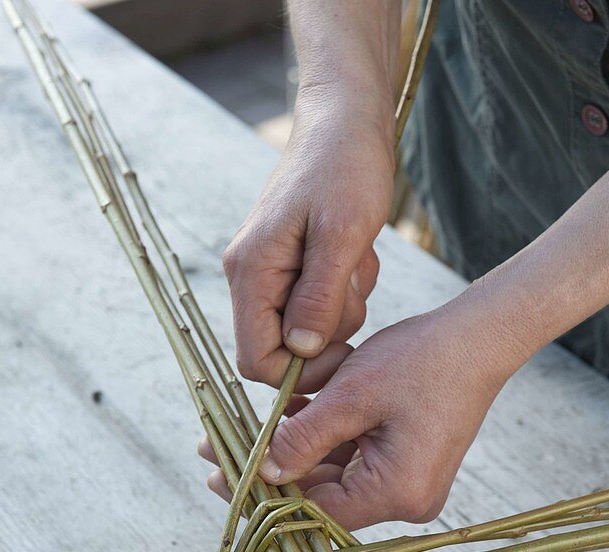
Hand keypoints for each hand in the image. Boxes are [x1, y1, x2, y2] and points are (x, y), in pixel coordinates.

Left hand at [200, 307, 519, 529]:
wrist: (478, 339)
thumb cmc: (421, 361)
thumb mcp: (351, 394)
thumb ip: (302, 438)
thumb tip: (259, 473)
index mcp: (396, 493)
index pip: (314, 512)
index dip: (264, 494)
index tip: (219, 474)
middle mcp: (406, 503)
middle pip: (322, 499)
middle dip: (273, 470)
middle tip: (217, 449)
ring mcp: (410, 488)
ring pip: (333, 480)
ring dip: (294, 453)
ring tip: (245, 429)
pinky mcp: (408, 469)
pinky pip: (353, 465)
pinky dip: (322, 443)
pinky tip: (288, 418)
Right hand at [222, 86, 393, 389]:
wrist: (348, 120)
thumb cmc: (345, 166)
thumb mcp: (342, 234)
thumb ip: (319, 297)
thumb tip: (302, 351)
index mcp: (251, 271)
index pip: (256, 360)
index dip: (299, 373)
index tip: (343, 351)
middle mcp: (252, 275)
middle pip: (286, 348)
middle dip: (330, 330)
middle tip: (354, 283)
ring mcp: (273, 269)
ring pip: (310, 326)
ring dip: (344, 304)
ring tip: (357, 258)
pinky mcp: (295, 263)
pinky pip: (323, 300)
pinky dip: (348, 285)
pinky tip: (357, 251)